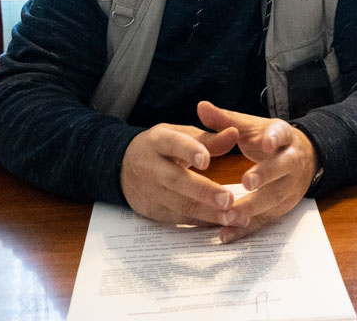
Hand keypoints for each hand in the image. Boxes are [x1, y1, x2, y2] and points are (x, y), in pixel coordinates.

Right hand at [119, 121, 244, 228]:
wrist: (122, 167)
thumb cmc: (161, 148)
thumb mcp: (178, 135)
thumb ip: (207, 139)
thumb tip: (234, 134)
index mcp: (158, 141)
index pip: (173, 144)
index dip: (189, 151)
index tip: (206, 160)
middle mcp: (151, 167)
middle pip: (177, 180)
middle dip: (204, 191)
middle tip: (229, 199)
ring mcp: (150, 192)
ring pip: (180, 204)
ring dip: (209, 213)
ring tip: (234, 217)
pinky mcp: (153, 211)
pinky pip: (181, 218)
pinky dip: (203, 221)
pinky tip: (223, 223)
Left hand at [196, 100, 316, 243]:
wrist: (303, 159)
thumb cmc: (269, 140)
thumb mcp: (251, 127)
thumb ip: (225, 120)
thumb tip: (201, 107)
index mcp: (283, 137)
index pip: (281, 136)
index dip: (274, 139)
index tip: (266, 143)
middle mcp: (291, 162)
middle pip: (282, 169)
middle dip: (265, 176)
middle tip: (245, 183)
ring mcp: (289, 187)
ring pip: (273, 199)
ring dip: (251, 208)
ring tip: (228, 214)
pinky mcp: (281, 209)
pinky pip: (264, 221)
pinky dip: (245, 230)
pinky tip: (225, 234)